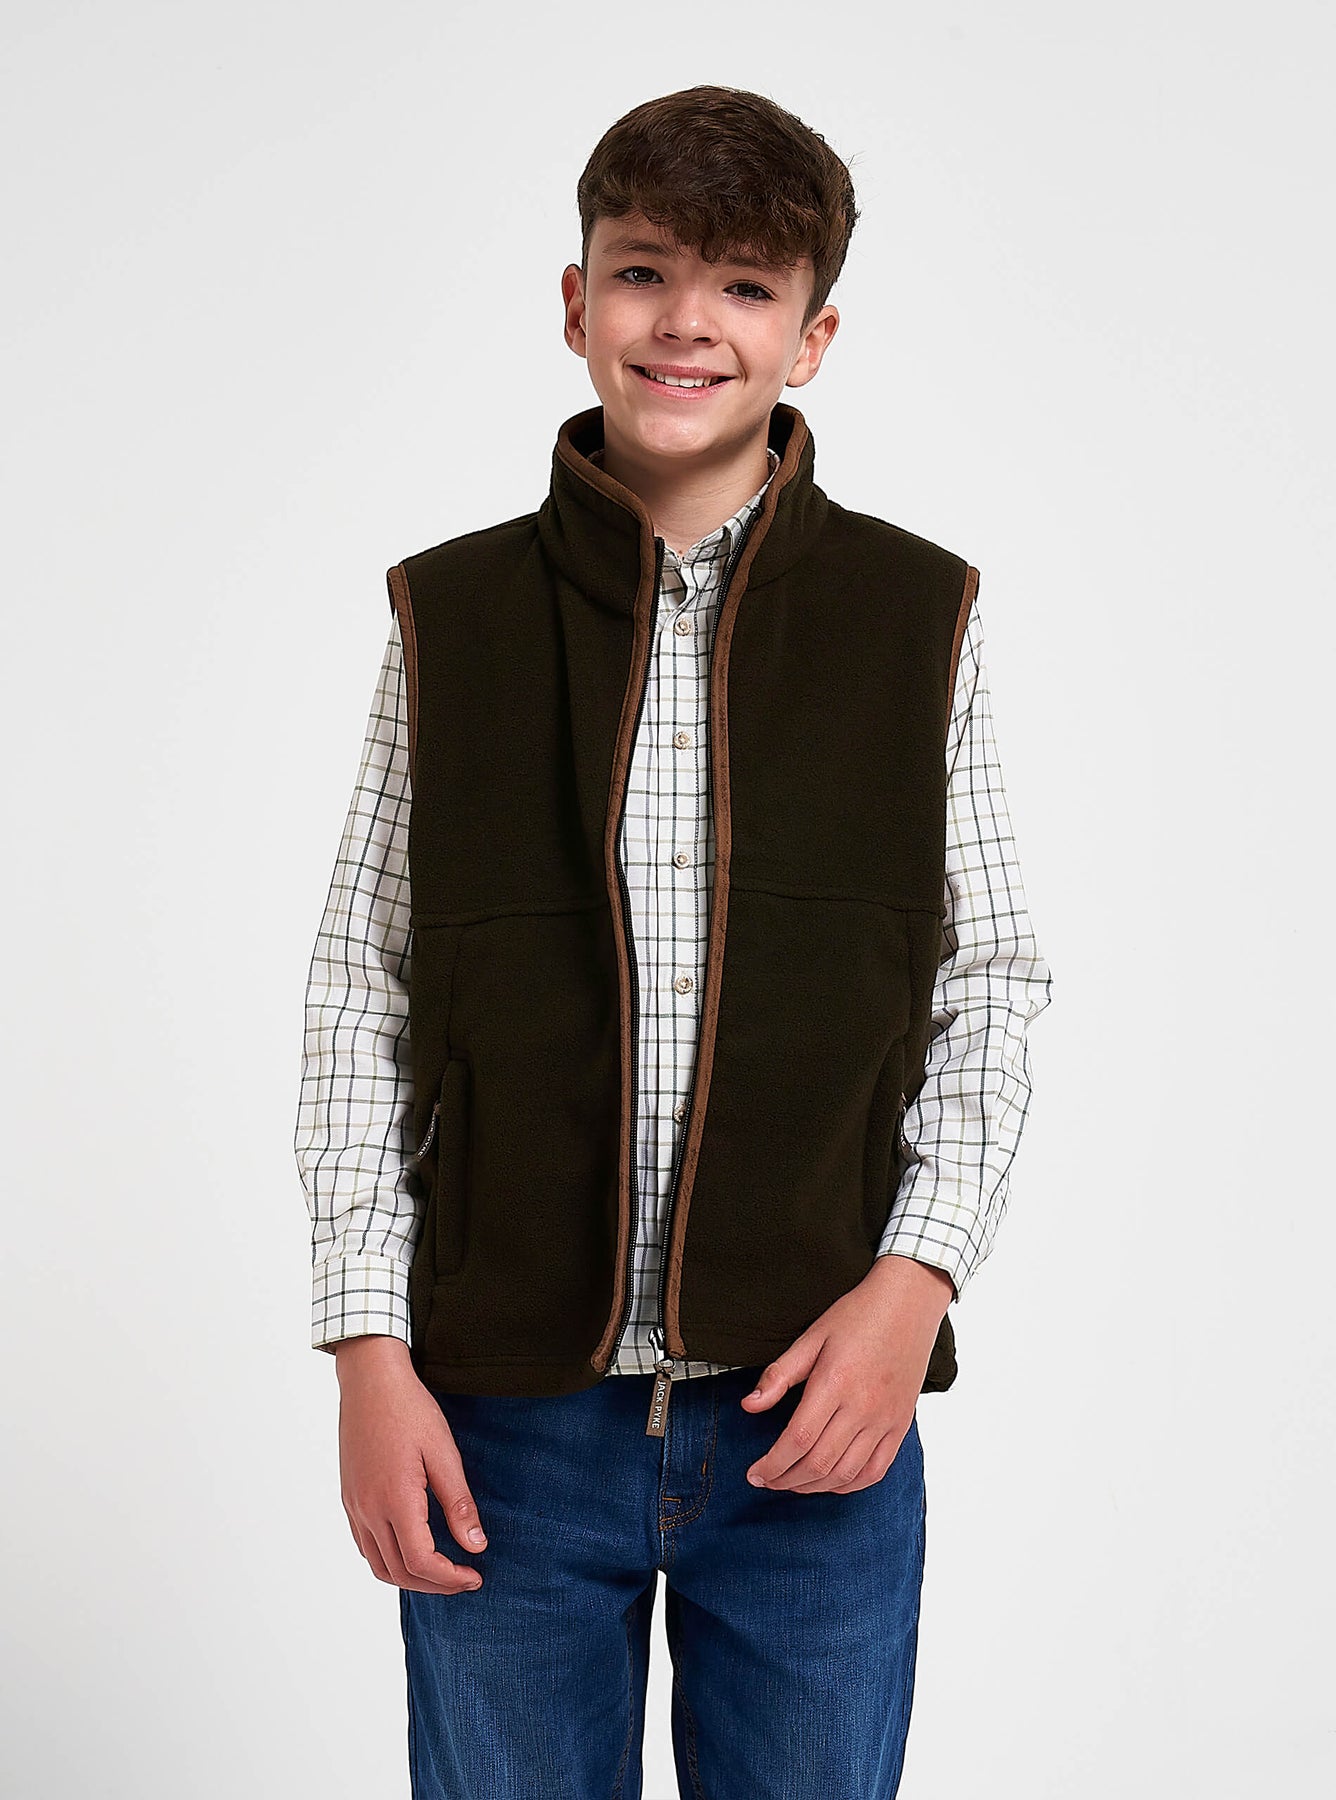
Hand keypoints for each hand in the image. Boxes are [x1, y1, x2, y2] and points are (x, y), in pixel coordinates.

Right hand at [333, 1335, 487, 1593]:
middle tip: (464, 1579)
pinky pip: (365, 1545)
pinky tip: (411, 1548)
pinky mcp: (349, 1497)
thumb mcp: (443, 1453)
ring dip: (410, 1578)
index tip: (475, 1576)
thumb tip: (476, 1545)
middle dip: (434, 1585)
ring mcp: (354, 1505)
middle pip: (399, 1572)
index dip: (450, 1578)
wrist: (369, 1380)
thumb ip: (458, 1503)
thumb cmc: (409, 1409)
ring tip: (441, 1571)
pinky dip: (389, 1559)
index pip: (421, 1562)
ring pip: (378, 1565)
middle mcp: (368, 1509)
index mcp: (395, 1500)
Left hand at [739, 1255, 954, 1493]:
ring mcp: (885, 1420)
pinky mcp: (900, 1425)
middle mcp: (862, 1407)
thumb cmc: (857, 1316)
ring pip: (846, 1473)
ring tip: (792, 1483)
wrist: (908, 1304)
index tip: (754, 1473)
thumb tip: (748, 1406)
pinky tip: (830, 1482)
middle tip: (766, 1480)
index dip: (772, 1464)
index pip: (797, 1440)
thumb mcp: (811, 1337)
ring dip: (814, 1487)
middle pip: (819, 1463)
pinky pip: (876, 1470)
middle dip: (786, 1480)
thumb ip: (779, 1375)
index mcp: (834, 1383)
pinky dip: (850, 1485)